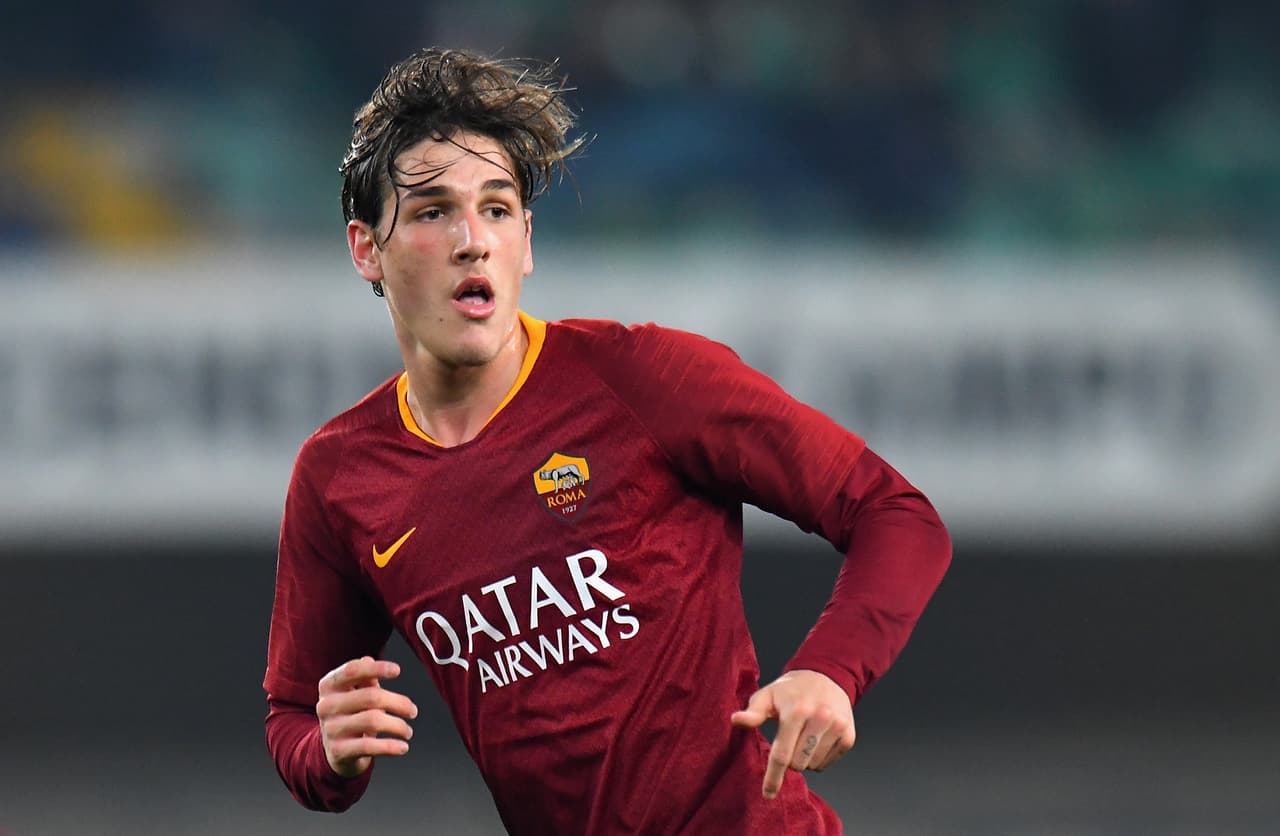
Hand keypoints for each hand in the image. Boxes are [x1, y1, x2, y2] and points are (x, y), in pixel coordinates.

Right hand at [316, 655, 418, 777]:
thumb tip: (368, 659)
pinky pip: (369, 746)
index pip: (352, 670)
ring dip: (398, 726)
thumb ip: (363, 677)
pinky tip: (403, 747)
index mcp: (329, 685)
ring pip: (373, 720)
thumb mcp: (354, 693)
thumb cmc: (351, 714)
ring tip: (408, 731)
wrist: (335, 751)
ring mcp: (331, 729)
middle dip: (398, 703)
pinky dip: (391, 746)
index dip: (376, 668)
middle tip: (413, 711)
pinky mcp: (337, 751)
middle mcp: (326, 705)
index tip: (397, 670)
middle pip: (370, 697)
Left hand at [730, 669, 855, 798]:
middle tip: (788, 742)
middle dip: (789, 761)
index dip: (773, 777)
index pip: (782, 754)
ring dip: (804, 760)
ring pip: (813, 765)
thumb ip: (752, 712)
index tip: (768, 794)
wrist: (826, 676)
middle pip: (798, 763)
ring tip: (802, 738)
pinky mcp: (849, 735)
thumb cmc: (790, 690)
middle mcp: (820, 718)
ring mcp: (837, 727)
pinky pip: (827, 763)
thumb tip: (735, 720)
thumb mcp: (767, 695)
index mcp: (796, 710)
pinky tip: (816, 739)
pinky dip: (818, 758)